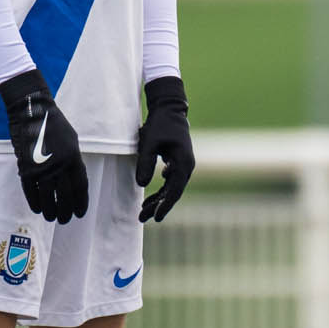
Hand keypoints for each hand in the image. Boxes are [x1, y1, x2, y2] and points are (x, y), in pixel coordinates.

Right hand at [0, 69, 87, 223]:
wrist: (32, 111)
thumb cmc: (53, 124)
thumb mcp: (72, 141)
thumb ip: (74, 160)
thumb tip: (74, 179)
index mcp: (74, 158)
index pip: (80, 187)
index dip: (80, 202)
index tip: (79, 213)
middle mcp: (60, 165)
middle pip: (65, 196)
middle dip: (66, 211)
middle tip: (65, 220)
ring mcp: (42, 167)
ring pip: (48, 197)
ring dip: (50, 210)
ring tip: (51, 218)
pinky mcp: (26, 167)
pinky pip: (31, 190)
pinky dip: (35, 202)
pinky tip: (38, 209)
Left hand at [136, 75, 194, 222]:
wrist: (169, 109)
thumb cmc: (159, 124)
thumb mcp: (149, 142)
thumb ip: (145, 163)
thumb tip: (141, 184)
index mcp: (184, 162)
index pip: (175, 189)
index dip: (165, 204)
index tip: (155, 216)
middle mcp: (187, 166)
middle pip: (173, 192)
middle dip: (158, 206)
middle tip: (142, 218)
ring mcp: (183, 165)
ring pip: (171, 188)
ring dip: (158, 199)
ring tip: (143, 211)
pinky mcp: (177, 162)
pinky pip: (170, 181)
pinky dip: (160, 190)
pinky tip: (151, 198)